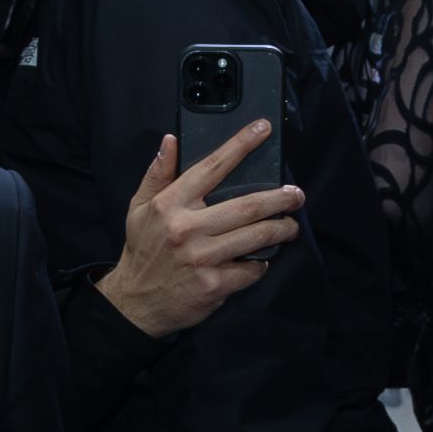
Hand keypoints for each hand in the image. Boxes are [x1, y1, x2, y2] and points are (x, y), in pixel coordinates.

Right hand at [94, 126, 306, 338]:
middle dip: (279, 199)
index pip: (212, 166)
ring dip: (281, 230)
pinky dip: (261, 263)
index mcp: (170, 204)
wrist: (136, 302)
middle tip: (296, 195)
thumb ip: (157, 174)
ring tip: (290, 226)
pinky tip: (262, 258)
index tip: (263, 129)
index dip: (241, 145)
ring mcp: (203, 258)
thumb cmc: (142, 251)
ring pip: (256, 237)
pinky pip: (250, 269)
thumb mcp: (139, 208)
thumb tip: (171, 141)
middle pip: (247, 206)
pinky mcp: (214, 285)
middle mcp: (188, 228)